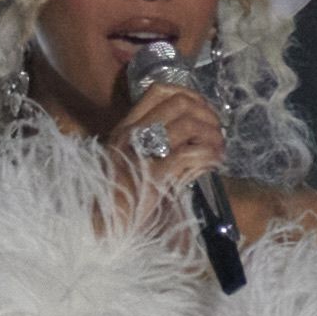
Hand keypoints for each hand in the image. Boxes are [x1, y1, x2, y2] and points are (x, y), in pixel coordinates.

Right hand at [108, 57, 231, 201]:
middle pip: (180, 103)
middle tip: (218, 132)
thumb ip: (157, 149)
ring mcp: (142, 152)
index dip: (189, 95)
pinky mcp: (154, 174)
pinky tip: (214, 162)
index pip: (159, 91)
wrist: (97, 224)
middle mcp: (133, 133)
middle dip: (207, 114)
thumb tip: (195, 141)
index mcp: (126, 127)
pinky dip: (209, 155)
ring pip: (188, 124)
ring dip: (211, 134)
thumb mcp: (130, 164)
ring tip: (219, 149)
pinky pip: (191, 153)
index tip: (204, 110)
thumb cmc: (116, 197)